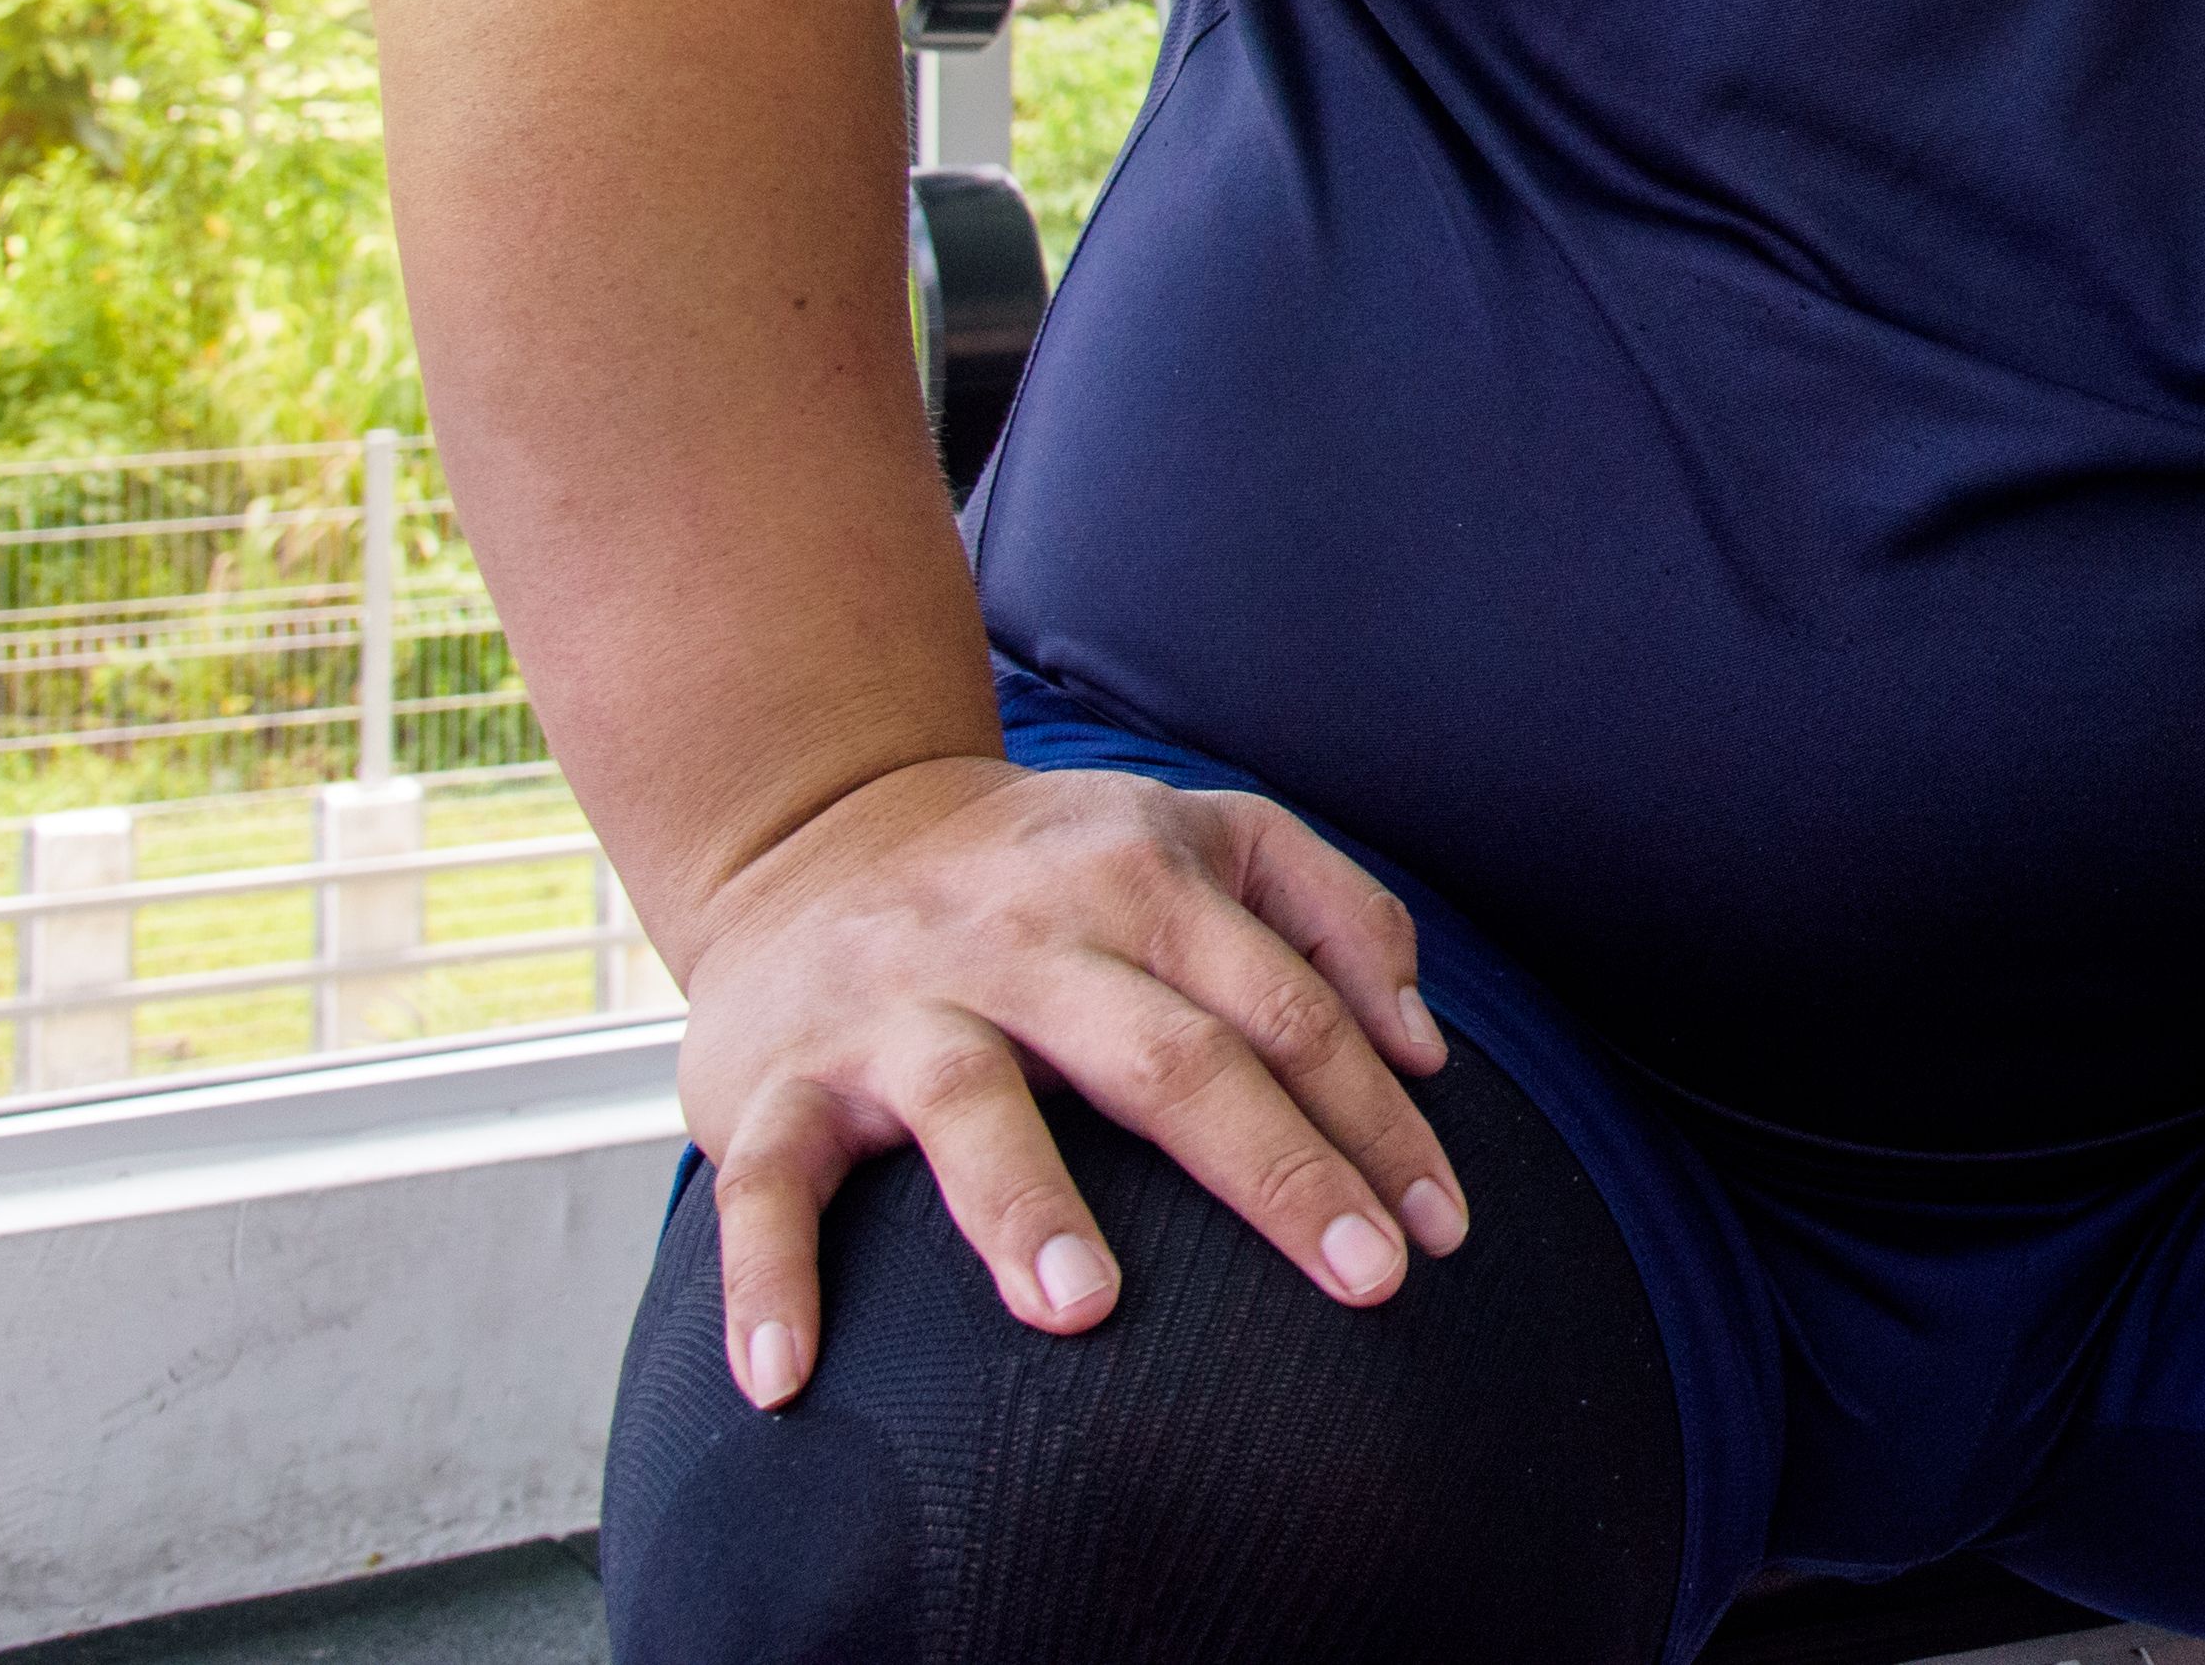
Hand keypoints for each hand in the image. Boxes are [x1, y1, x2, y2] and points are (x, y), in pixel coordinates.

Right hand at [672, 755, 1466, 1406]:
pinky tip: (786, 1380)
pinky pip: (761, 1181)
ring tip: (1087, 1308)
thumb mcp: (1204, 835)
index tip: (1443, 1231)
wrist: (817, 823)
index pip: (1287, 1008)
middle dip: (1276, 1169)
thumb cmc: (1052, 866)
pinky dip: (767, 1278)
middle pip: (1168, 1055)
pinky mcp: (773, 1077)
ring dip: (1027, 1204)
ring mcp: (896, 1006)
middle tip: (1367, 1277)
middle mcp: (1024, 938)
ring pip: (969, 1099)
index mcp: (1143, 881)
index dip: (1376, 1118)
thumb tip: (1425, 1048)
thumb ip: (1335, 915)